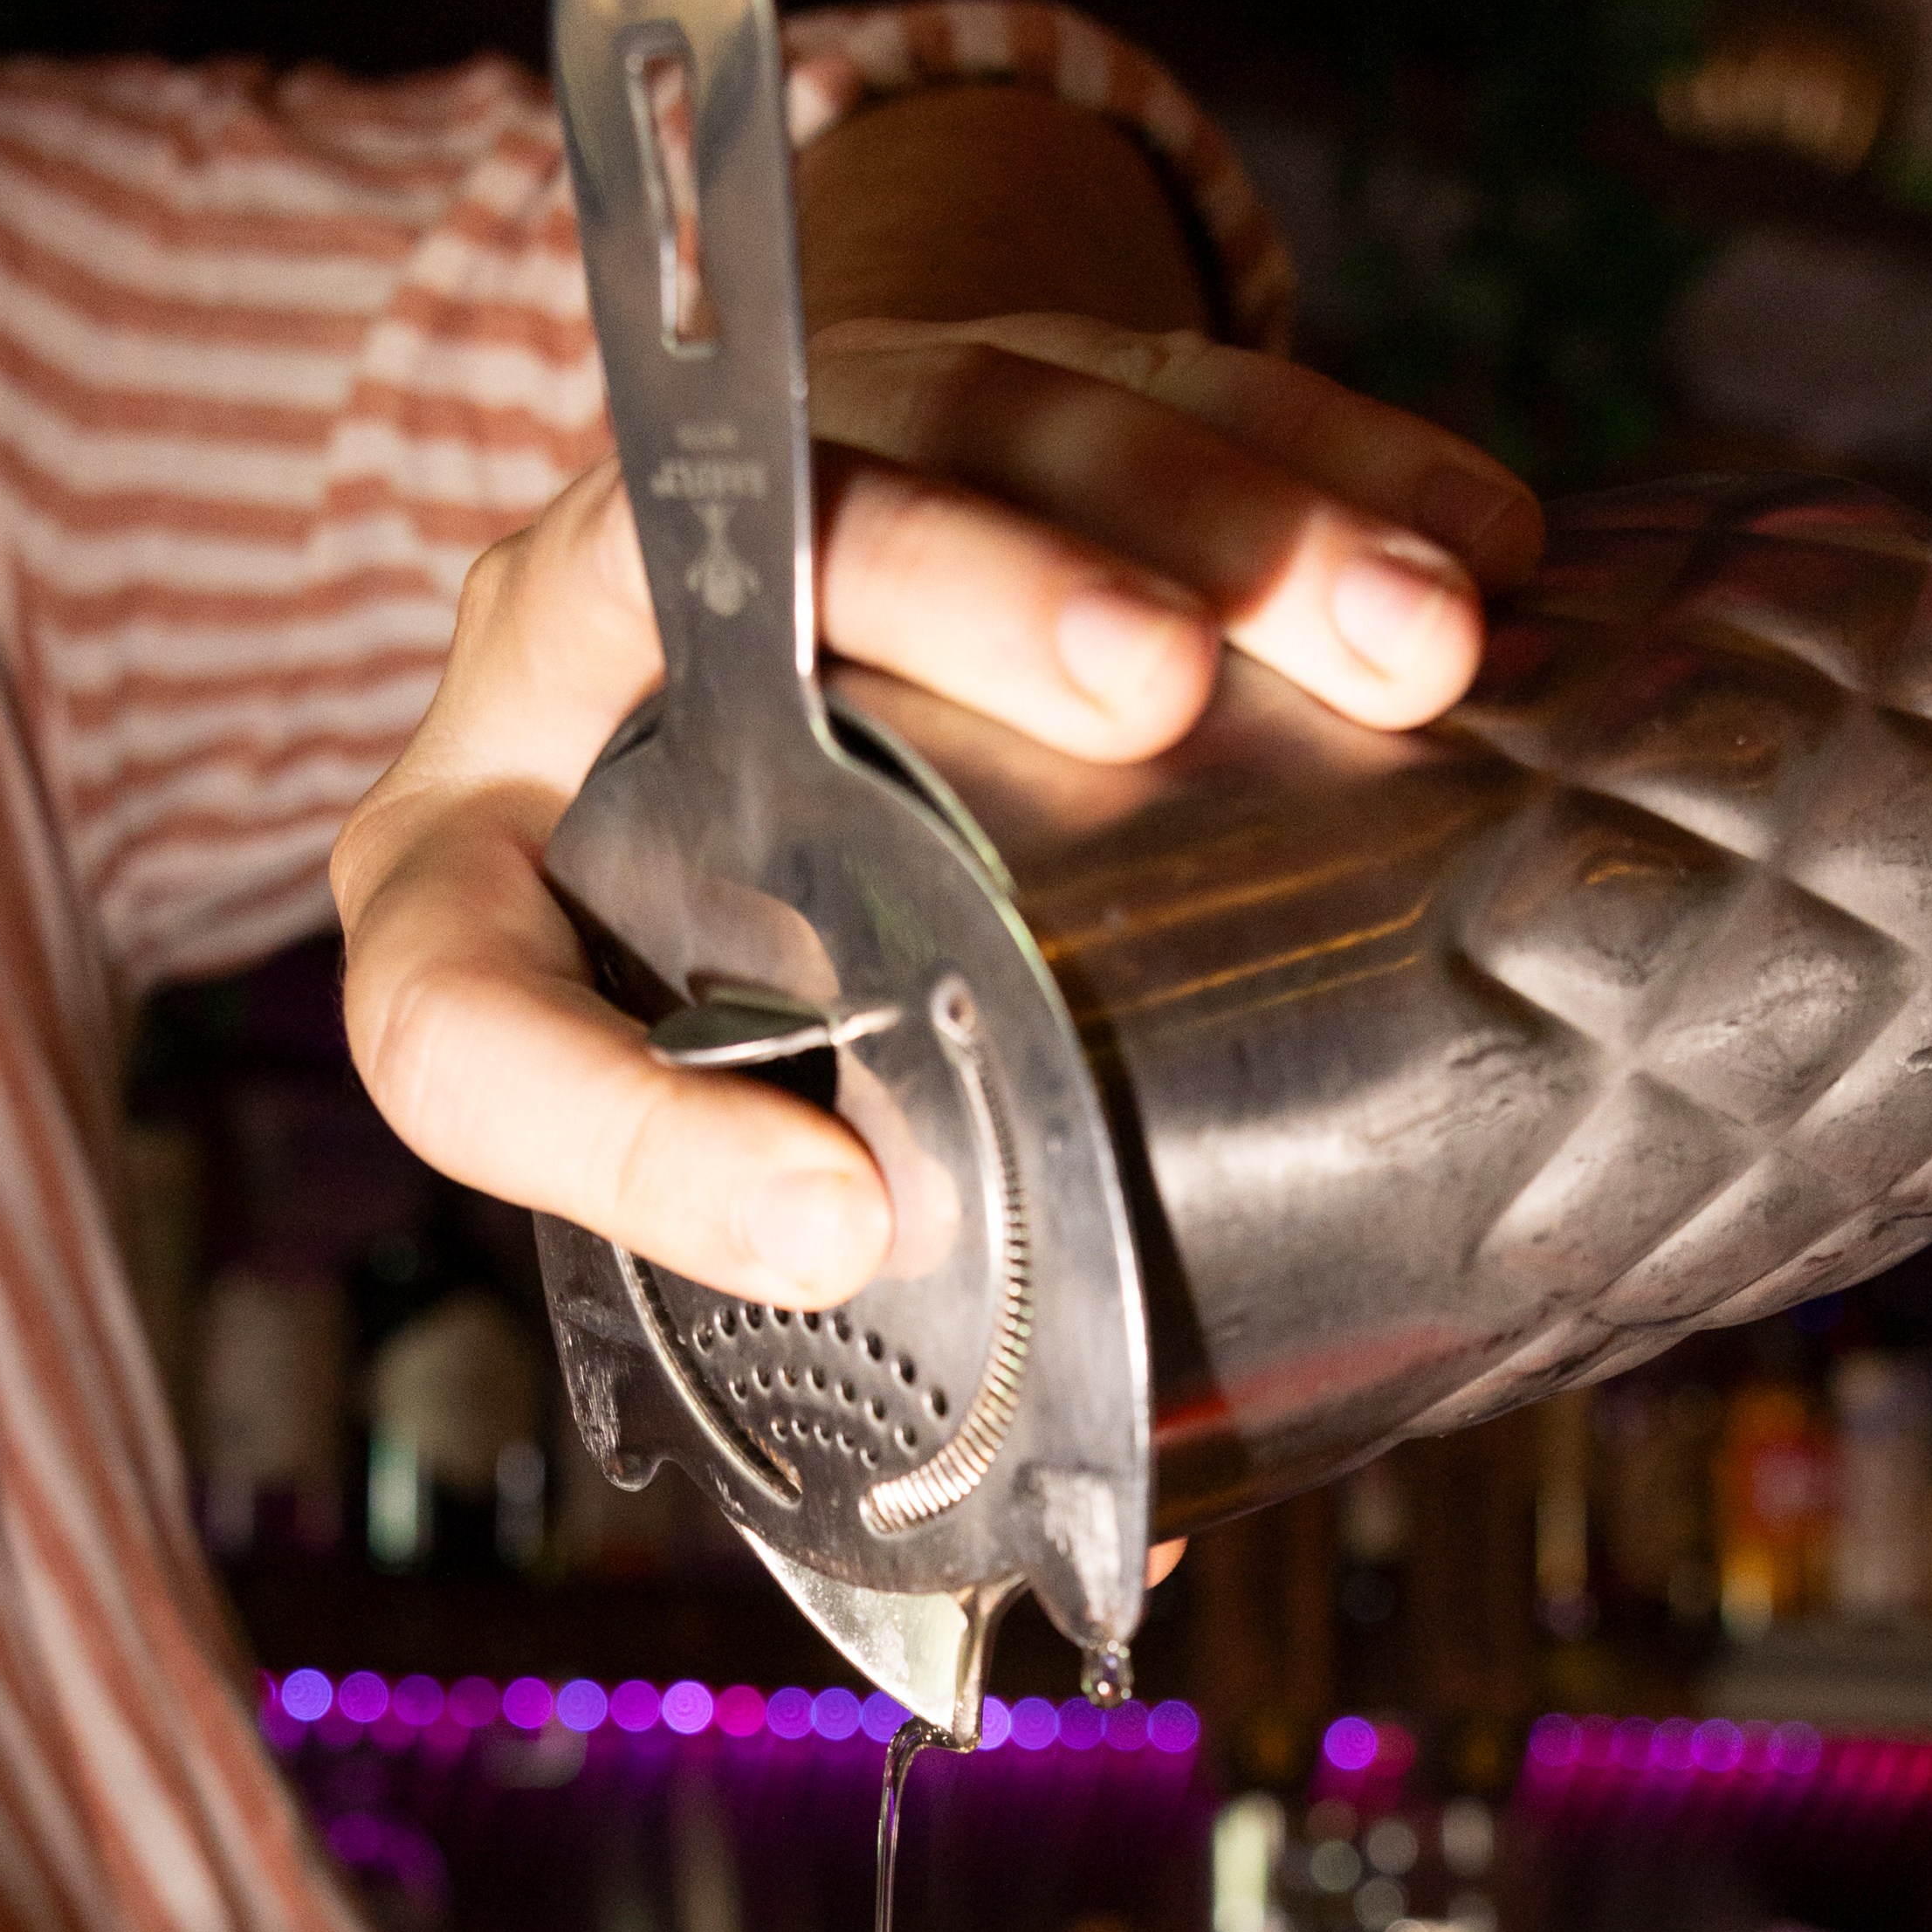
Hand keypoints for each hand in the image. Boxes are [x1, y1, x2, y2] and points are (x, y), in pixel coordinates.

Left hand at [337, 102, 1537, 1309]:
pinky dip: (1325, 462)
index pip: (457, 1022)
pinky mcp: (949, 389)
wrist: (728, 675)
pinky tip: (1474, 553)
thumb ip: (875, 1313)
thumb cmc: (740, 984)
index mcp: (463, 899)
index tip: (841, 1231)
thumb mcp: (743, 1129)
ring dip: (1211, 509)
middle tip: (1155, 691)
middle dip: (957, 595)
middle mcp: (558, 656)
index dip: (617, 1140)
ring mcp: (763, 494)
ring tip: (1410, 640)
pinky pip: (1137, 376)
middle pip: (732, 566)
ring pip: (961, 417)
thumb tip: (1128, 1554)